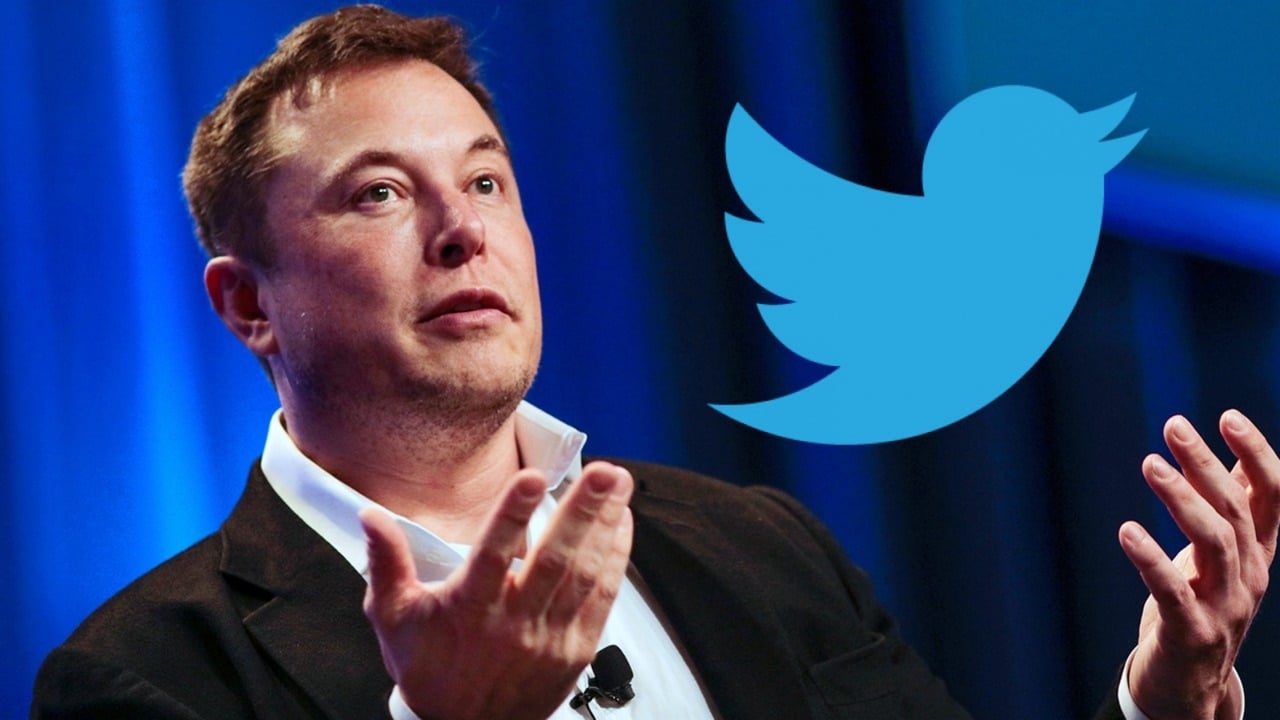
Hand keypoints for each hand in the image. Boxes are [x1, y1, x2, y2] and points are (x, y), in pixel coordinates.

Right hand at [359, 462, 634, 719]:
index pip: (491, 554)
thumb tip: (370, 515)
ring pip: (584, 574)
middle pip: (553, 559)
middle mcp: (514, 623)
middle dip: (582, 510)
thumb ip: (386, 563)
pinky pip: (602, 599)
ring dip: (604, 525)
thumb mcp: (393, 618)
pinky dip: (614, 558)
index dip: (512, 515)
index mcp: (469, 610)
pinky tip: (621, 523)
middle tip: (604, 472)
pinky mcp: (576, 650)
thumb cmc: (427, 669)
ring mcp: (550, 638)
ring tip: (618, 482)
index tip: (531, 476)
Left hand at [1119, 410, 1279, 718]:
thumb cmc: (1200, 606)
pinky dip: (1151, 558)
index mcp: (1258, 553)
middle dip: (1206, 464)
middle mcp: (1251, 576)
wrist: (1191, 686)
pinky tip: (1127, 531)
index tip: (1228, 416)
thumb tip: (1238, 458)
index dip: (1257, 454)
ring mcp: (1225, 606)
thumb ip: (1233, 513)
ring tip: (1150, 463)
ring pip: (1213, 542)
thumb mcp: (1222, 558)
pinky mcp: (1192, 632)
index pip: (1273, 496)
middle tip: (1173, 426)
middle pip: (1236, 510)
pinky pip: (1173, 590)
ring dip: (1182, 499)